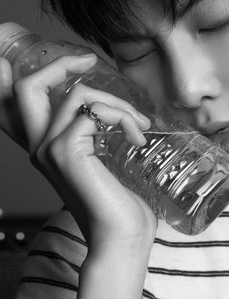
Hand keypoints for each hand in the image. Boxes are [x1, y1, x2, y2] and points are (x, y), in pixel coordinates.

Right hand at [0, 53, 157, 249]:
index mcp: (46, 148)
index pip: (20, 104)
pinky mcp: (66, 150)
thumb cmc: (119, 207)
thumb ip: (101, 138)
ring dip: (117, 102)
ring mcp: (49, 148)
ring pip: (78, 95)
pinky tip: (137, 137)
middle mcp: (39, 147)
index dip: (31, 75)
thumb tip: (125, 114)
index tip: (74, 62)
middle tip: (89, 59)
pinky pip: (94, 111)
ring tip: (139, 124)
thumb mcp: (106, 164)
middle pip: (28, 87)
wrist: (121, 238)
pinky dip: (122, 116)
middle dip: (59, 64)